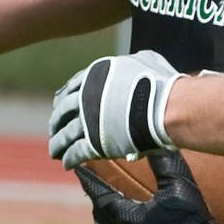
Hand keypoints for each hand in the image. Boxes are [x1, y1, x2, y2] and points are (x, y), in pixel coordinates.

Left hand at [49, 51, 180, 168]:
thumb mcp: (148, 60)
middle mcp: (87, 95)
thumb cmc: (163, 83)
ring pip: (65, 134)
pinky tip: (66, 164)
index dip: (65, 97)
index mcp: (97, 74)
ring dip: (57, 144)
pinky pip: (76, 152)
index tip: (60, 105)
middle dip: (57, 121)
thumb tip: (138, 60)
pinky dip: (69, 158)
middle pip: (64, 111)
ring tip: (53, 152)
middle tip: (54, 129)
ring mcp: (89, 120)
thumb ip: (136, 60)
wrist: (169, 107)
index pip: (73, 86)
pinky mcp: (94, 142)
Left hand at [75, 151, 220, 223]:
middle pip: (102, 223)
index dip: (90, 181)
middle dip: (98, 207)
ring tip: (114, 220)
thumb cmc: (190, 222)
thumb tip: (154, 142)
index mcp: (126, 220)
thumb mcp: (178, 186)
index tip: (80, 170)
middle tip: (97, 195)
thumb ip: (163, 163)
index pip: (100, 197)